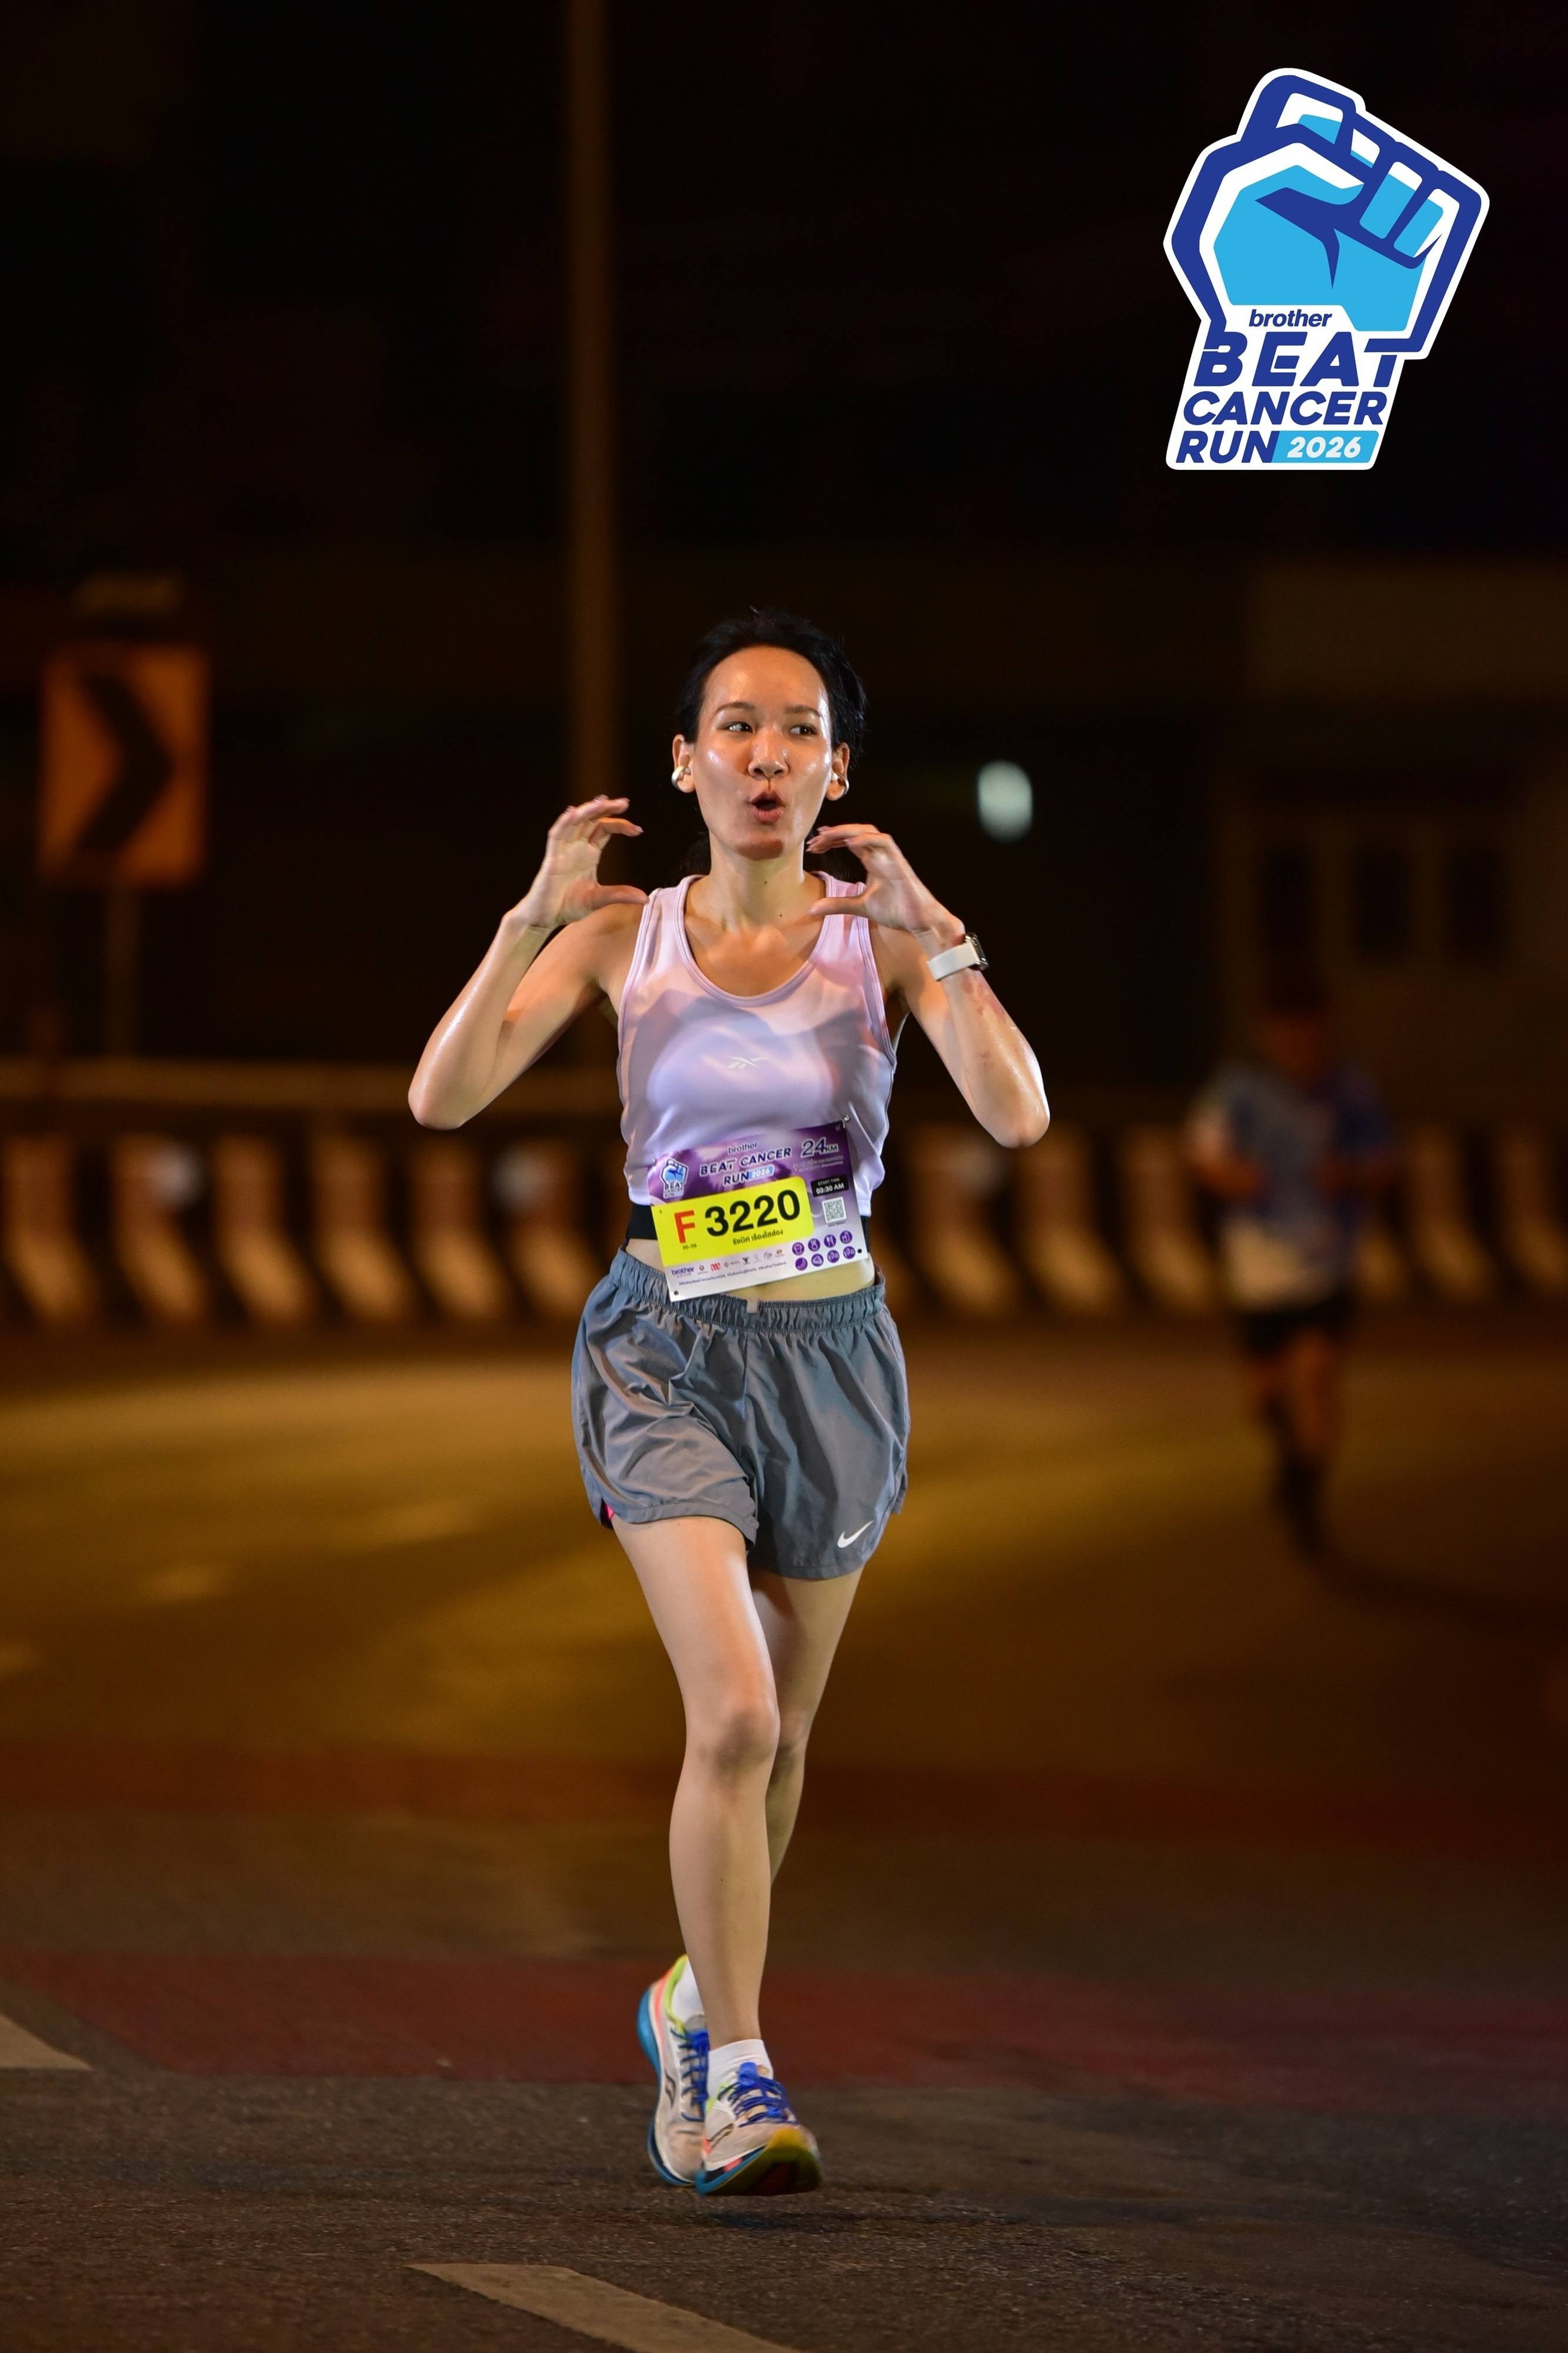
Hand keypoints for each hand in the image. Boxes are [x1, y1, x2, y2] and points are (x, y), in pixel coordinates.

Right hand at [511, 797, 645, 930]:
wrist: (546, 917)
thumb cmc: (568, 906)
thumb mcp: (598, 899)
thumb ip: (620, 895)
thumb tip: (644, 898)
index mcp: (589, 853)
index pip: (604, 829)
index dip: (620, 825)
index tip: (638, 830)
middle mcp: (576, 847)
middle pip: (591, 820)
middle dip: (606, 809)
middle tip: (624, 802)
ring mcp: (563, 850)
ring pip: (575, 822)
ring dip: (587, 810)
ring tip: (602, 801)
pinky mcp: (552, 857)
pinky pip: (556, 835)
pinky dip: (563, 823)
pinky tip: (572, 813)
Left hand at [803, 822, 964, 953]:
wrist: (919, 921)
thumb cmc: (896, 910)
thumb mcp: (860, 907)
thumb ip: (837, 905)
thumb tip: (811, 908)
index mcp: (872, 861)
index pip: (850, 842)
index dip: (832, 840)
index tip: (814, 844)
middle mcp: (880, 855)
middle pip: (856, 832)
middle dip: (835, 833)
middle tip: (815, 840)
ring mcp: (890, 857)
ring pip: (869, 832)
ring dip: (847, 831)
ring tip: (827, 836)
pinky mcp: (899, 863)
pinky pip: (885, 843)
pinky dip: (867, 839)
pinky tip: (849, 843)